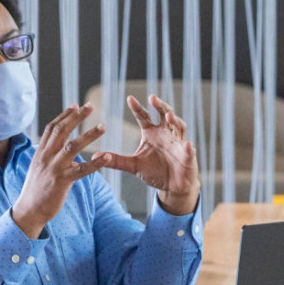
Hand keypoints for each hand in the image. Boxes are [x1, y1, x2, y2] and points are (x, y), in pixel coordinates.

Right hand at [12, 103, 109, 237]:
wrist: (29, 210)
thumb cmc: (36, 190)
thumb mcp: (38, 167)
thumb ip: (47, 155)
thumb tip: (57, 145)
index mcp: (40, 152)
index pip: (52, 128)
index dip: (64, 116)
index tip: (75, 105)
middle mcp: (46, 157)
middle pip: (62, 131)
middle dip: (77, 117)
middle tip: (90, 106)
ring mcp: (54, 168)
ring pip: (72, 147)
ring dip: (89, 135)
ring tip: (103, 127)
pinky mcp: (62, 181)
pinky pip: (82, 170)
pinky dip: (95, 163)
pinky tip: (107, 157)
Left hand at [93, 95, 199, 214]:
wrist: (172, 186)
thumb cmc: (154, 172)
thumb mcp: (133, 166)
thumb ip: (116, 160)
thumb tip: (94, 157)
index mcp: (152, 133)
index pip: (144, 116)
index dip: (137, 107)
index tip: (129, 98)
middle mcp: (166, 133)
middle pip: (164, 114)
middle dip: (160, 106)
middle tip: (153, 98)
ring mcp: (178, 143)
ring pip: (179, 127)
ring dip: (175, 120)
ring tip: (169, 116)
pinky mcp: (188, 156)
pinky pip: (189, 151)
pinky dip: (189, 148)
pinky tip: (188, 145)